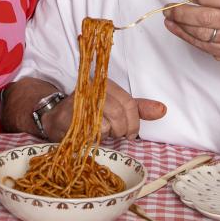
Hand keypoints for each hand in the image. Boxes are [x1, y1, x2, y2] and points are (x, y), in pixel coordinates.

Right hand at [42, 79, 165, 140]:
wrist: (57, 118)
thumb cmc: (90, 113)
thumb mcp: (116, 107)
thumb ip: (138, 108)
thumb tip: (163, 110)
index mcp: (107, 84)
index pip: (129, 102)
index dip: (134, 122)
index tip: (132, 134)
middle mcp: (94, 89)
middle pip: (120, 112)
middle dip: (123, 130)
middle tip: (119, 136)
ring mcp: (82, 102)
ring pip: (108, 122)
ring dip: (109, 134)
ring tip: (105, 134)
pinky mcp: (72, 115)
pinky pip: (92, 130)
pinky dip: (96, 137)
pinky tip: (92, 135)